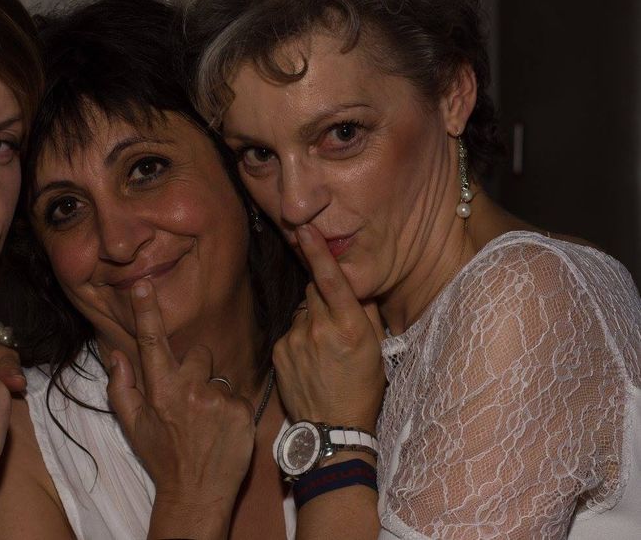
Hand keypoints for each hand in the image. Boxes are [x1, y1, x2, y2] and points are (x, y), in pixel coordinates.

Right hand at [106, 280, 254, 513]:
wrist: (197, 494)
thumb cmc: (163, 459)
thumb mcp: (133, 426)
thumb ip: (121, 387)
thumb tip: (116, 354)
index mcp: (161, 390)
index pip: (152, 341)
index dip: (146, 310)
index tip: (143, 285)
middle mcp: (191, 389)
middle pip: (198, 355)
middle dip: (195, 370)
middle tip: (189, 401)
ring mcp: (220, 399)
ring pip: (219, 377)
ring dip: (213, 392)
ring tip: (206, 422)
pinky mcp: (244, 410)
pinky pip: (237, 395)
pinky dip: (231, 409)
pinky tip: (222, 429)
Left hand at [273, 224, 385, 430]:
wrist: (332, 428)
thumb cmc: (362, 388)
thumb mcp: (376, 349)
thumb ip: (367, 313)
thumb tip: (358, 285)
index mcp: (350, 327)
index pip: (331, 279)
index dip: (318, 252)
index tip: (305, 228)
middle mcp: (319, 329)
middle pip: (315, 290)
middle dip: (324, 296)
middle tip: (336, 319)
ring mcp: (295, 340)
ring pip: (303, 311)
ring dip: (312, 319)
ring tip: (325, 347)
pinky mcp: (279, 351)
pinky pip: (291, 330)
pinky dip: (300, 337)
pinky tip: (310, 358)